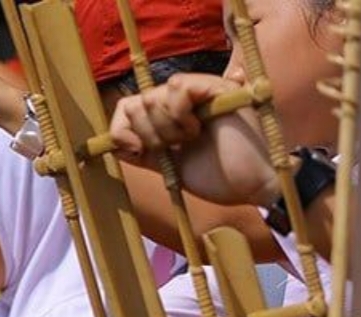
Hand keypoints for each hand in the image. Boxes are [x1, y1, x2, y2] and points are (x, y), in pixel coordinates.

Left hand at [109, 74, 279, 206]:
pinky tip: (196, 128)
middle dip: (149, 134)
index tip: (137, 151)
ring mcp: (199, 91)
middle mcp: (182, 100)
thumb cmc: (215, 178)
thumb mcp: (165, 165)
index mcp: (168, 117)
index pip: (126, 108)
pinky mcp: (217, 87)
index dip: (122, 130)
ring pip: (153, 96)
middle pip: (136, 103)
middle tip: (176, 147)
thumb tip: (113, 142)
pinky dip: (179, 112)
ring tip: (190, 139)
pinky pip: (178, 86)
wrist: (248, 186)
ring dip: (165, 127)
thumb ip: (140, 152)